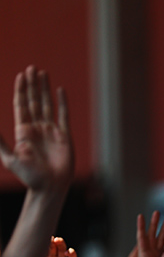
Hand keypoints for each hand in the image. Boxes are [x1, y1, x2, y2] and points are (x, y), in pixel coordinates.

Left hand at [0, 67, 73, 191]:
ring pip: (47, 105)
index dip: (21, 90)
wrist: (50, 188)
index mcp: (23, 131)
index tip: (21, 76)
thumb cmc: (30, 177)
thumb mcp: (11, 159)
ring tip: (42, 73)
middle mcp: (37, 128)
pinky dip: (62, 103)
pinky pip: (63, 115)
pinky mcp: (64, 136)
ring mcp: (51, 131)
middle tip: (32, 68)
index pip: (21, 105)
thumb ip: (0, 143)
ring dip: (44, 89)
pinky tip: (60, 90)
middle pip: (34, 101)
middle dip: (32, 85)